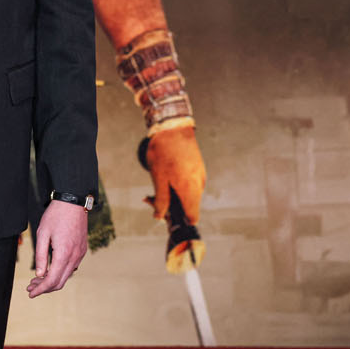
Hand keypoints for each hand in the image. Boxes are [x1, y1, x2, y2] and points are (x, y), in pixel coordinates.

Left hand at [26, 200, 87, 297]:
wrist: (73, 202)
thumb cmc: (56, 215)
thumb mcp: (42, 234)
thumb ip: (41, 256)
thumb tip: (39, 275)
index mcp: (64, 254)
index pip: (52, 280)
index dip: (40, 290)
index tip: (30, 293)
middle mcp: (75, 257)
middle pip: (59, 282)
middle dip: (44, 288)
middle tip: (31, 287)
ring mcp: (80, 254)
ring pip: (66, 276)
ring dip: (52, 281)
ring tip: (37, 280)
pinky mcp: (82, 250)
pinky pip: (71, 267)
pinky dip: (60, 273)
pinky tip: (50, 270)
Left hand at [143, 124, 206, 271]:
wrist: (173, 125)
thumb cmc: (164, 152)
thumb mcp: (158, 178)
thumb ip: (161, 200)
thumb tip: (159, 217)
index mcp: (191, 189)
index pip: (193, 217)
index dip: (181, 223)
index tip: (168, 222)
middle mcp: (199, 184)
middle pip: (189, 206)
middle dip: (171, 207)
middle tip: (149, 199)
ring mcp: (200, 174)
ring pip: (188, 194)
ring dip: (173, 195)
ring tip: (153, 187)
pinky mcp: (197, 167)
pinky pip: (189, 183)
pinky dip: (178, 185)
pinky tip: (164, 177)